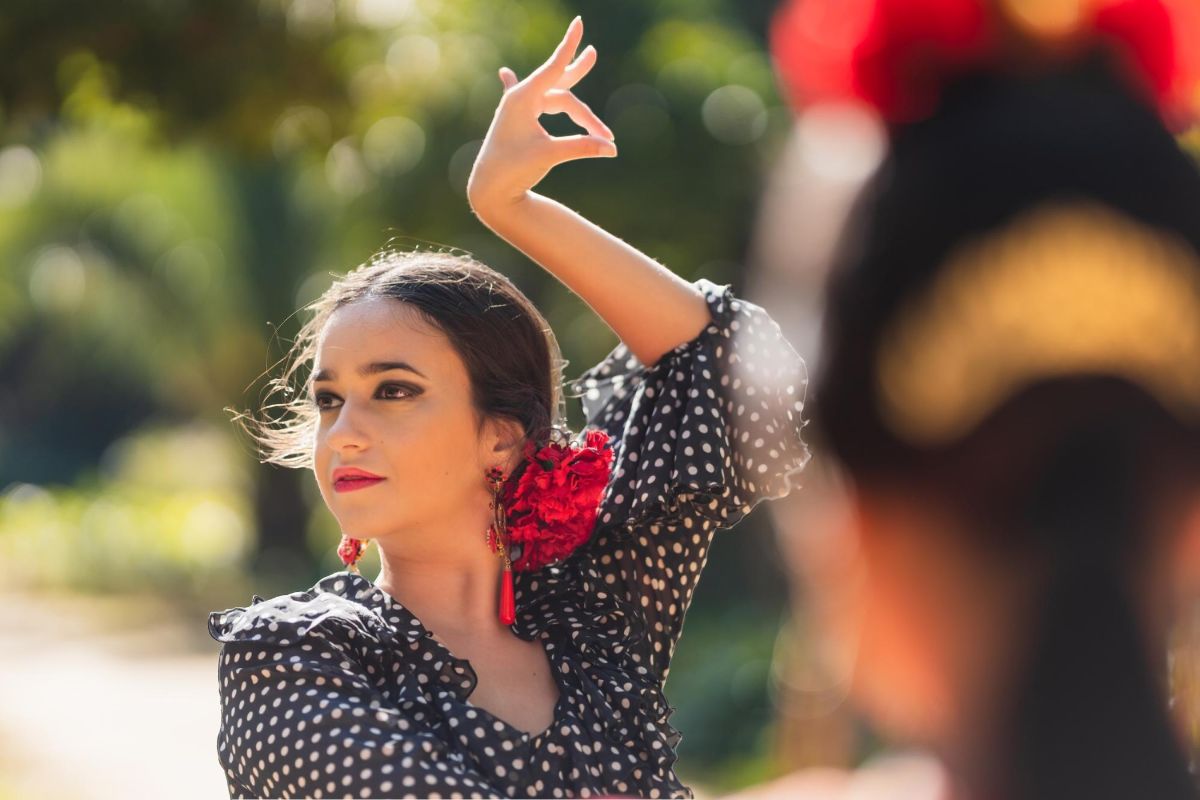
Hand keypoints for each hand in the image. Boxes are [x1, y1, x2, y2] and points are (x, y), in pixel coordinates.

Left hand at [466, 16, 616, 220]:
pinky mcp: (514, 123)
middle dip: (577, 69)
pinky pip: (520, 98)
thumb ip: (581, 147)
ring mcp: (516, 111)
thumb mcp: (550, 156)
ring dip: (575, 107)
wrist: (488, 190)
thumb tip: (612, 148)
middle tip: (592, 52)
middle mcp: (520, 99)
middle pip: (559, 83)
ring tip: (590, 90)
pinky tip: (504, 73)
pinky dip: (514, 84)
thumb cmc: (514, 170)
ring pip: (554, 99)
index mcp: (524, 98)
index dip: (570, 47)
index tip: (579, 23)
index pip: (555, 67)